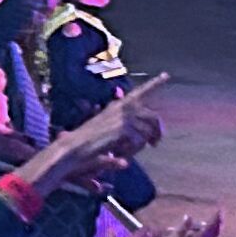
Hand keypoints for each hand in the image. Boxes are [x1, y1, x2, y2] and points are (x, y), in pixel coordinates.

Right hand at [4, 77, 166, 220]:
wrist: (69, 151)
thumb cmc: (82, 149)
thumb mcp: (103, 141)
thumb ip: (117, 141)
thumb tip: (126, 161)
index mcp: (116, 108)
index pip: (139, 93)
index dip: (154, 84)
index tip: (167, 75)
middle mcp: (120, 109)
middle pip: (151, 115)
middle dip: (157, 129)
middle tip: (156, 142)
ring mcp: (122, 117)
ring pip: (147, 130)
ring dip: (144, 142)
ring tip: (132, 152)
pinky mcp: (122, 128)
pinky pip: (138, 141)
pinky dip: (133, 151)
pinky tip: (122, 156)